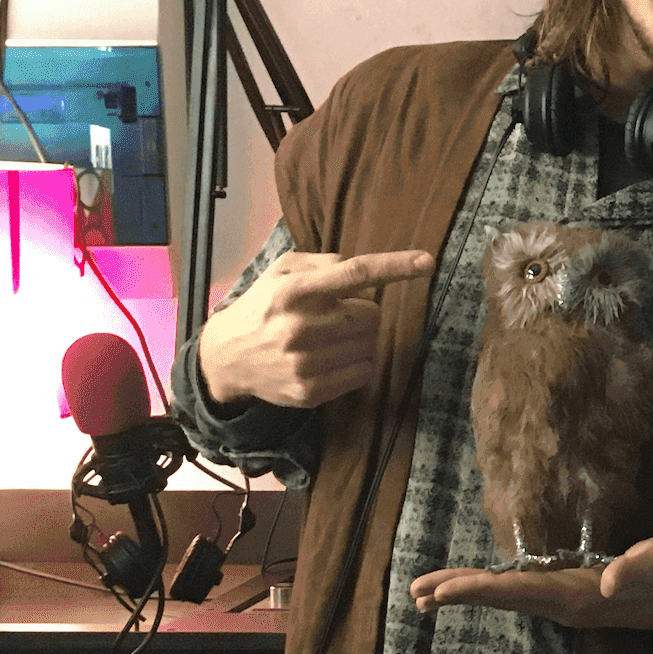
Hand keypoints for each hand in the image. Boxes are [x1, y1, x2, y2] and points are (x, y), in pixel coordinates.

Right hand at [197, 249, 435, 408]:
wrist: (225, 359)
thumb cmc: (263, 307)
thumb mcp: (281, 271)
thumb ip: (323, 262)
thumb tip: (363, 269)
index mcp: (296, 290)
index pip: (356, 273)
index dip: (396, 266)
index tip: (427, 262)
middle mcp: (302, 326)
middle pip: (372, 314)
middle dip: (362, 312)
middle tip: (335, 315)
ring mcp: (307, 362)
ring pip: (371, 344)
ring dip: (359, 338)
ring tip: (328, 337)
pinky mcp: (311, 391)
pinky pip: (364, 372)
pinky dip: (357, 363)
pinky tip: (330, 358)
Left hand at [408, 534, 652, 630]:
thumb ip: (636, 569)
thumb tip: (608, 584)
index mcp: (578, 595)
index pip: (519, 592)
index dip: (480, 590)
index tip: (444, 591)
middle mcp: (562, 605)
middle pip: (502, 600)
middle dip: (460, 594)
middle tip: (417, 593)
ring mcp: (562, 604)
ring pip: (505, 600)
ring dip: (466, 595)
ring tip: (424, 594)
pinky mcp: (564, 596)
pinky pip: (516, 596)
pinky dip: (487, 591)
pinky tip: (467, 589)